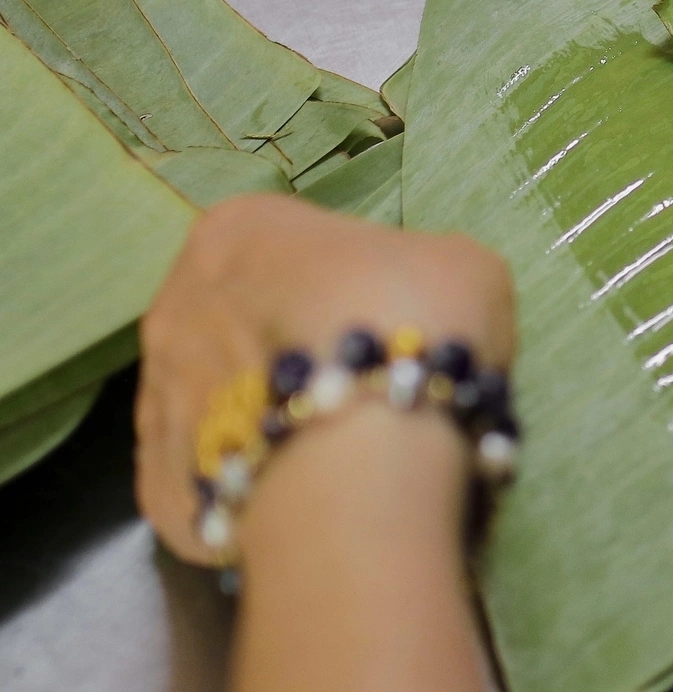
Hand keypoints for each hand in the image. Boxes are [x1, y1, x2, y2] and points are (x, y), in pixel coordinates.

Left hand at [136, 194, 514, 562]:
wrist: (359, 453)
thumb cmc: (408, 324)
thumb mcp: (460, 266)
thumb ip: (426, 271)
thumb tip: (414, 300)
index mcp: (239, 229)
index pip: (295, 244)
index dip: (354, 278)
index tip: (394, 316)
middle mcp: (175, 306)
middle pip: (251, 321)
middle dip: (304, 349)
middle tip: (374, 384)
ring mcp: (158, 401)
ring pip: (228, 403)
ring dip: (279, 418)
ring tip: (350, 449)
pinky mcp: (163, 486)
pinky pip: (219, 479)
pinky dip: (261, 486)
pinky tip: (314, 496)